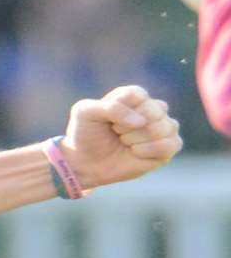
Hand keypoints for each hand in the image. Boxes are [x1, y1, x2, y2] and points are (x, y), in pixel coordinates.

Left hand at [60, 85, 182, 187]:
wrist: (86, 163)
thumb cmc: (86, 134)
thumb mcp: (85, 112)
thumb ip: (111, 108)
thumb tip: (141, 121)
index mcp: (133, 95)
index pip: (137, 95)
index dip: (119, 110)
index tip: (107, 119)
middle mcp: (152, 107)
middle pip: (154, 111)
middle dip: (127, 127)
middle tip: (116, 133)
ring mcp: (164, 126)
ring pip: (163, 127)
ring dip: (136, 139)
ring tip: (125, 142)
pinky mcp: (170, 146)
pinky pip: (171, 144)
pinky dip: (148, 151)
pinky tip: (135, 152)